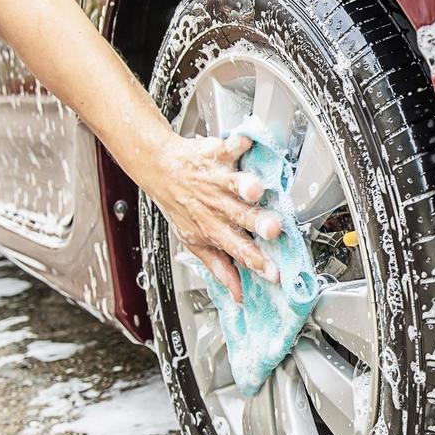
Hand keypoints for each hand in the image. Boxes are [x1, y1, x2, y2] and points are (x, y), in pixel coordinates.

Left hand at [141, 133, 282, 300]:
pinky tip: (246, 142)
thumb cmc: (181, 205)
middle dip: (257, 224)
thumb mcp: (195, 241)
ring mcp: (217, 180)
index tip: (275, 273)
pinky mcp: (216, 155)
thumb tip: (238, 293)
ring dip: (244, 186)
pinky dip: (236, 144)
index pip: (238, 249)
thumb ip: (219, 266)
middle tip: (274, 230)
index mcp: (215, 228)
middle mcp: (218, 206)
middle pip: (240, 217)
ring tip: (256, 189)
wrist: (159, 170)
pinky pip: (227, 149)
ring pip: (233, 184)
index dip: (256, 262)